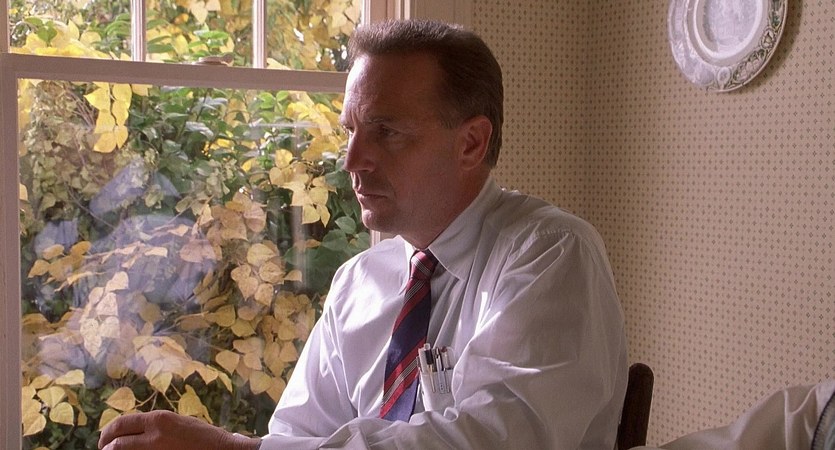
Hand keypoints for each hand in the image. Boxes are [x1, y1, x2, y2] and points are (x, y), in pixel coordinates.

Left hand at [98, 410, 260, 449]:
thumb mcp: (178, 423)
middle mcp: (153, 436)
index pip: (122, 424)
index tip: (105, 439)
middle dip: (106, 447)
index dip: (108, 432)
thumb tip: (133, 434)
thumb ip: (156, 427)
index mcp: (159, 420)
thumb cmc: (204, 437)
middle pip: (116, 443)